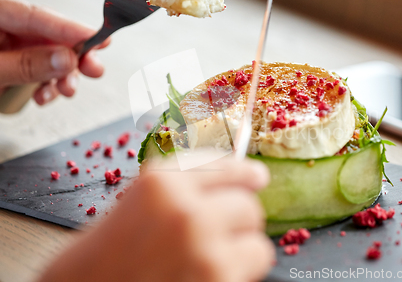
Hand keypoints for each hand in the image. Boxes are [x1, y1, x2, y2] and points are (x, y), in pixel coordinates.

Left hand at [0, 0, 109, 104]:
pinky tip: (44, 96)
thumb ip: (26, 64)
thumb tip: (65, 59)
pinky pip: (36, 75)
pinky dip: (45, 88)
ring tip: (68, 88)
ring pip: (47, 58)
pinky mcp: (9, 70)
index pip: (34, 16)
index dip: (69, 28)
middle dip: (74, 54)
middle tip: (93, 67)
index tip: (96, 38)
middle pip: (47, 36)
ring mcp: (5, 50)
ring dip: (62, 76)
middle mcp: (0, 32)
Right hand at [38, 154, 274, 281]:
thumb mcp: (139, 201)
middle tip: (217, 234)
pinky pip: (253, 272)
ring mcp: (205, 253)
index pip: (226, 167)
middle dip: (237, 221)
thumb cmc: (106, 255)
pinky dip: (237, 274)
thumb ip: (184, 185)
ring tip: (210, 261)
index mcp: (162, 183)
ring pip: (258, 244)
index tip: (256, 177)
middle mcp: (186, 213)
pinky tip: (206, 276)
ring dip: (241, 253)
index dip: (246, 173)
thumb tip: (238, 174)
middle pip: (248, 206)